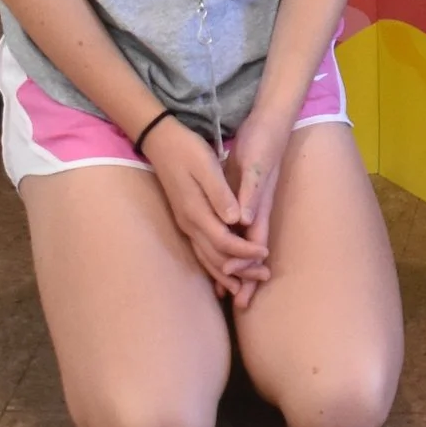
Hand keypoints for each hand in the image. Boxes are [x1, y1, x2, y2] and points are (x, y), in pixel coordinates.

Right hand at [142, 116, 269, 298]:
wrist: (160, 142)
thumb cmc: (187, 151)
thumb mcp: (206, 167)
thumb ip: (220, 194)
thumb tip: (235, 221)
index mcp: (196, 212)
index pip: (224, 242)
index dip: (245, 252)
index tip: (265, 256)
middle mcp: (189, 223)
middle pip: (215, 256)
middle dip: (239, 269)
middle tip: (262, 277)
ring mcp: (185, 223)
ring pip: (205, 257)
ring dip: (225, 272)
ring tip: (243, 285)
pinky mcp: (186, 219)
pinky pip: (200, 249)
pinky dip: (213, 262)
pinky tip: (222, 268)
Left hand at [221, 111, 294, 311]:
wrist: (270, 123)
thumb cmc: (262, 143)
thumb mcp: (255, 166)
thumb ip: (250, 193)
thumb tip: (244, 221)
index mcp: (258, 206)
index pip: (251, 245)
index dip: (244, 267)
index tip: (238, 288)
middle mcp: (258, 210)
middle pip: (252, 251)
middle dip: (247, 277)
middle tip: (241, 303)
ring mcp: (255, 205)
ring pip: (246, 244)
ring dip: (241, 266)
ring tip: (234, 288)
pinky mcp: (248, 198)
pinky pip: (240, 230)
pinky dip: (234, 246)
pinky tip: (226, 251)